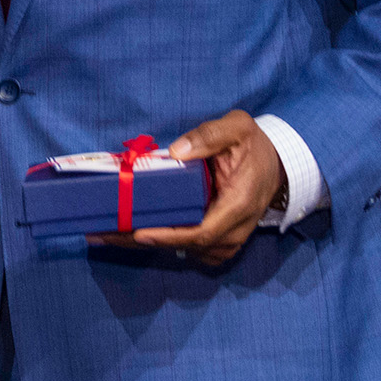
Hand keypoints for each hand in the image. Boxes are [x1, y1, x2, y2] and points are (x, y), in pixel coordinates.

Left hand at [118, 109, 281, 266]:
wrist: (278, 164)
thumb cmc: (253, 145)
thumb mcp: (236, 127)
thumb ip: (208, 136)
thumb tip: (177, 152)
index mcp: (238, 204)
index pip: (201, 232)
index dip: (169, 236)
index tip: (138, 232)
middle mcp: (235, 229)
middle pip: (187, 247)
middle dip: (144, 242)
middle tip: (103, 233)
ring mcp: (229, 239)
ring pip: (187, 252)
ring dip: (149, 245)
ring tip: (109, 233)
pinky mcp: (222, 240)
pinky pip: (192, 250)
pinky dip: (165, 244)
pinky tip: (134, 233)